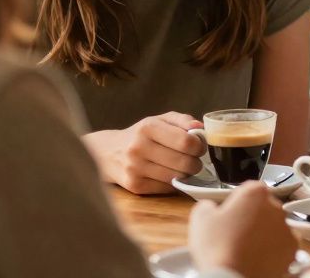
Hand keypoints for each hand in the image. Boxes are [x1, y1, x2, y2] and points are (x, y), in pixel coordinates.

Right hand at [83, 112, 204, 194]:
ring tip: (181, 166)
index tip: (199, 147)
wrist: (109, 153)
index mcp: (148, 127)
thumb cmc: (142, 135)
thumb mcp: (160, 120)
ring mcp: (135, 169)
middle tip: (193, 159)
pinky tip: (168, 174)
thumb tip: (200, 129)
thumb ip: (183, 121)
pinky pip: (167, 188)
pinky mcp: (135, 186)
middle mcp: (139, 148)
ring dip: (186, 173)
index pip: (186, 141)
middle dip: (196, 162)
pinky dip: (173, 182)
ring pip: (177, 177)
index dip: (199, 146)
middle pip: (185, 162)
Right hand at [189, 181, 297, 277]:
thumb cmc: (218, 247)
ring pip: (274, 226)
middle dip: (252, 217)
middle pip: (264, 208)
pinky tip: (257, 257)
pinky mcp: (293, 248)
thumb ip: (208, 204)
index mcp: (255, 193)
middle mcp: (276, 206)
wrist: (232, 277)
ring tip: (245, 249)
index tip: (230, 214)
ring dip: (264, 234)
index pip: (249, 190)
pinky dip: (273, 250)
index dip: (238, 202)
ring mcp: (287, 228)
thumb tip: (211, 207)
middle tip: (235, 234)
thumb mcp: (201, 218)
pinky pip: (282, 245)